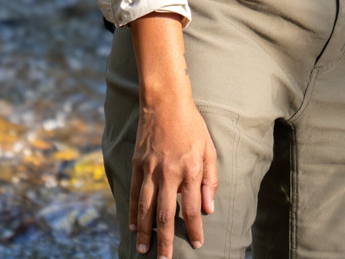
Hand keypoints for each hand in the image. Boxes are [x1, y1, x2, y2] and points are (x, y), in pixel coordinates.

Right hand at [130, 86, 218, 255]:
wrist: (165, 102)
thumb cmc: (192, 125)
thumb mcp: (209, 150)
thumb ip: (210, 180)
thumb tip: (209, 208)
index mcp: (190, 170)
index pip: (192, 208)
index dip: (194, 229)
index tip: (197, 244)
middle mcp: (169, 173)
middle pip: (166, 214)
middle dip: (166, 240)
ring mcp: (151, 170)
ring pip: (147, 208)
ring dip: (146, 231)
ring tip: (145, 249)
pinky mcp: (138, 164)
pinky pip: (136, 193)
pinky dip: (134, 212)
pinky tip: (134, 226)